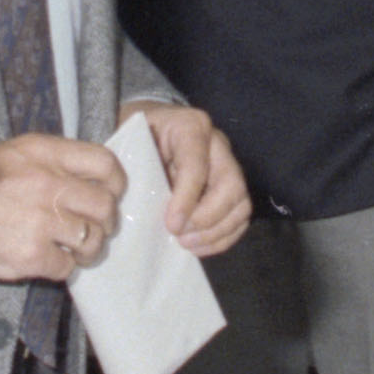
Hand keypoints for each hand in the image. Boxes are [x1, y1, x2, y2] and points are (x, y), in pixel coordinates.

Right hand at [0, 134, 129, 284]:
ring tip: (71, 249)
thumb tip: (91, 183)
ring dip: (86, 249)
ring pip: (92, 240)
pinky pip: (67, 267)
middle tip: (91, 229)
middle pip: (105, 207)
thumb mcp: (15, 154)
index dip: (116, 183)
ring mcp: (42, 221)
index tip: (111, 195)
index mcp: (45, 153)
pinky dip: (60, 267)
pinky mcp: (32, 255)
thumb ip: (54, 162)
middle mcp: (48, 184)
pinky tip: (45, 259)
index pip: (105, 163)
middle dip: (104, 223)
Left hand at [127, 101, 255, 256]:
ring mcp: (229, 166)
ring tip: (186, 244)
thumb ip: (138, 169)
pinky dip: (222, 238)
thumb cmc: (138, 139)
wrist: (150, 132)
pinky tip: (198, 247)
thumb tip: (139, 209)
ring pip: (241, 204)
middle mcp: (218, 145)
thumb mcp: (132, 144)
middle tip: (180, 236)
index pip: (197, 164)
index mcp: (191, 127)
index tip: (171, 225)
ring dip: (216, 232)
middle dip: (207, 218)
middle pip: (231, 185)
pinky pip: (240, 218)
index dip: (187, 198)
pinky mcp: (232, 189)